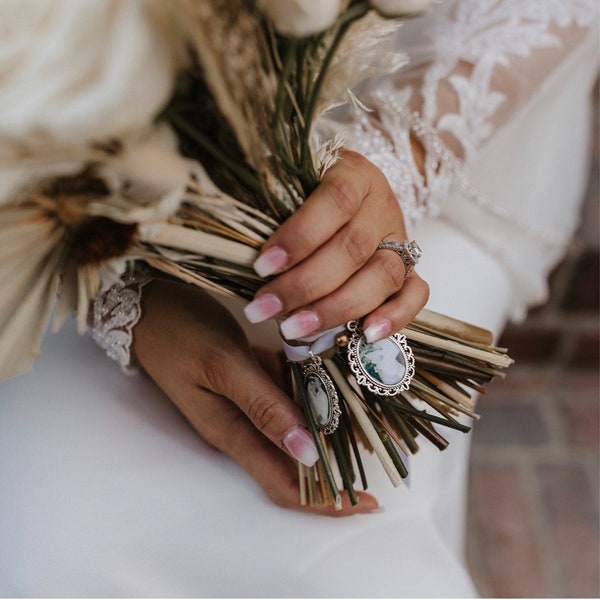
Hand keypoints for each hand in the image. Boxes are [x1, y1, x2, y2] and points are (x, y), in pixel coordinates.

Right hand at [131, 279, 378, 515]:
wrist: (147, 302)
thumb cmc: (180, 332)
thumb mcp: (223, 367)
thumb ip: (263, 407)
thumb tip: (308, 452)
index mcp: (232, 432)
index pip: (285, 484)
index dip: (326, 500)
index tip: (368, 502)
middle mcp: (244, 423)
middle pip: (299, 458)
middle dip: (341, 460)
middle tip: (385, 447)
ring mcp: (247, 399)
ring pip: (298, 422)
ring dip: (334, 421)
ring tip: (375, 411)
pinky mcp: (250, 376)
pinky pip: (290, 390)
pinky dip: (315, 388)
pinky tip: (340, 376)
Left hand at [244, 151, 428, 342]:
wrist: (353, 191)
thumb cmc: (309, 193)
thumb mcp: (292, 186)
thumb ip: (274, 208)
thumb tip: (239, 250)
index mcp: (355, 174)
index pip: (334, 201)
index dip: (300, 236)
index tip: (262, 265)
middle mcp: (383, 206)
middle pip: (353, 249)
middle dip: (304, 285)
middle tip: (264, 309)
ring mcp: (400, 239)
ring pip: (382, 275)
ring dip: (337, 308)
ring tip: (295, 328)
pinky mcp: (411, 268)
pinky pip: (417, 293)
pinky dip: (396, 316)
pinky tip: (366, 334)